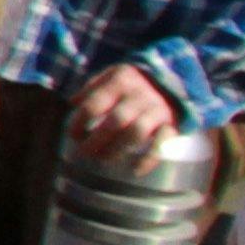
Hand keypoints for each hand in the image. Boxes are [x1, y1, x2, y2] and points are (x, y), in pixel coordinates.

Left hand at [68, 65, 185, 164]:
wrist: (173, 80)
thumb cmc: (133, 82)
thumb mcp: (112, 74)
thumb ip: (92, 87)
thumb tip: (71, 102)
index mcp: (120, 81)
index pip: (94, 104)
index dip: (79, 122)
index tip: (72, 135)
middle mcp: (140, 95)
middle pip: (115, 121)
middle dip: (96, 140)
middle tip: (85, 152)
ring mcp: (157, 110)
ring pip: (136, 133)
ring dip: (117, 149)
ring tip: (103, 159)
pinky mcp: (172, 124)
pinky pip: (162, 144)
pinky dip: (149, 159)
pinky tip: (135, 170)